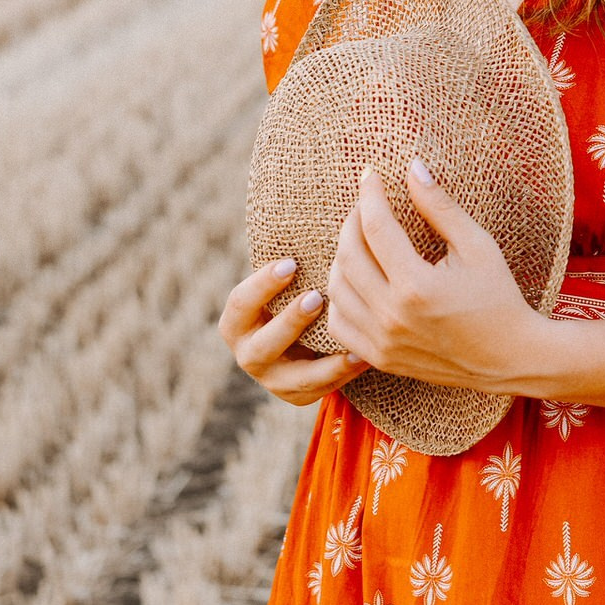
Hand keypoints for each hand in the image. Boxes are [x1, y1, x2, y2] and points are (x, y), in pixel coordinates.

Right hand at [219, 257, 370, 406]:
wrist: (315, 334)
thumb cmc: (304, 288)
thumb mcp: (292, 277)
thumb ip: (292, 257)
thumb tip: (316, 209)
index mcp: (239, 320)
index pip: (239, 303)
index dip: (261, 286)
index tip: (291, 263)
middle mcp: (250, 351)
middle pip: (259, 345)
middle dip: (288, 322)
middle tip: (316, 298)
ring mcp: (273, 379)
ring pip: (291, 377)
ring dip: (320, 357)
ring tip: (348, 338)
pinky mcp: (299, 395)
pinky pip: (320, 389)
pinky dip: (342, 372)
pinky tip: (365, 355)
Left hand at [326, 160, 544, 391]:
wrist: (510, 358)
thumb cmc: (498, 298)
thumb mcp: (477, 246)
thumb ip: (440, 207)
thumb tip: (413, 168)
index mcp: (417, 286)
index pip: (377, 227)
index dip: (370, 195)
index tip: (371, 176)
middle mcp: (392, 316)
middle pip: (348, 255)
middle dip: (352, 221)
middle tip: (366, 205)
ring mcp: (382, 342)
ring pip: (336, 289)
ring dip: (342, 257)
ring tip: (360, 239)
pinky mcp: (380, 358)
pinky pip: (338, 325)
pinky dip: (338, 299)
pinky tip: (356, 280)